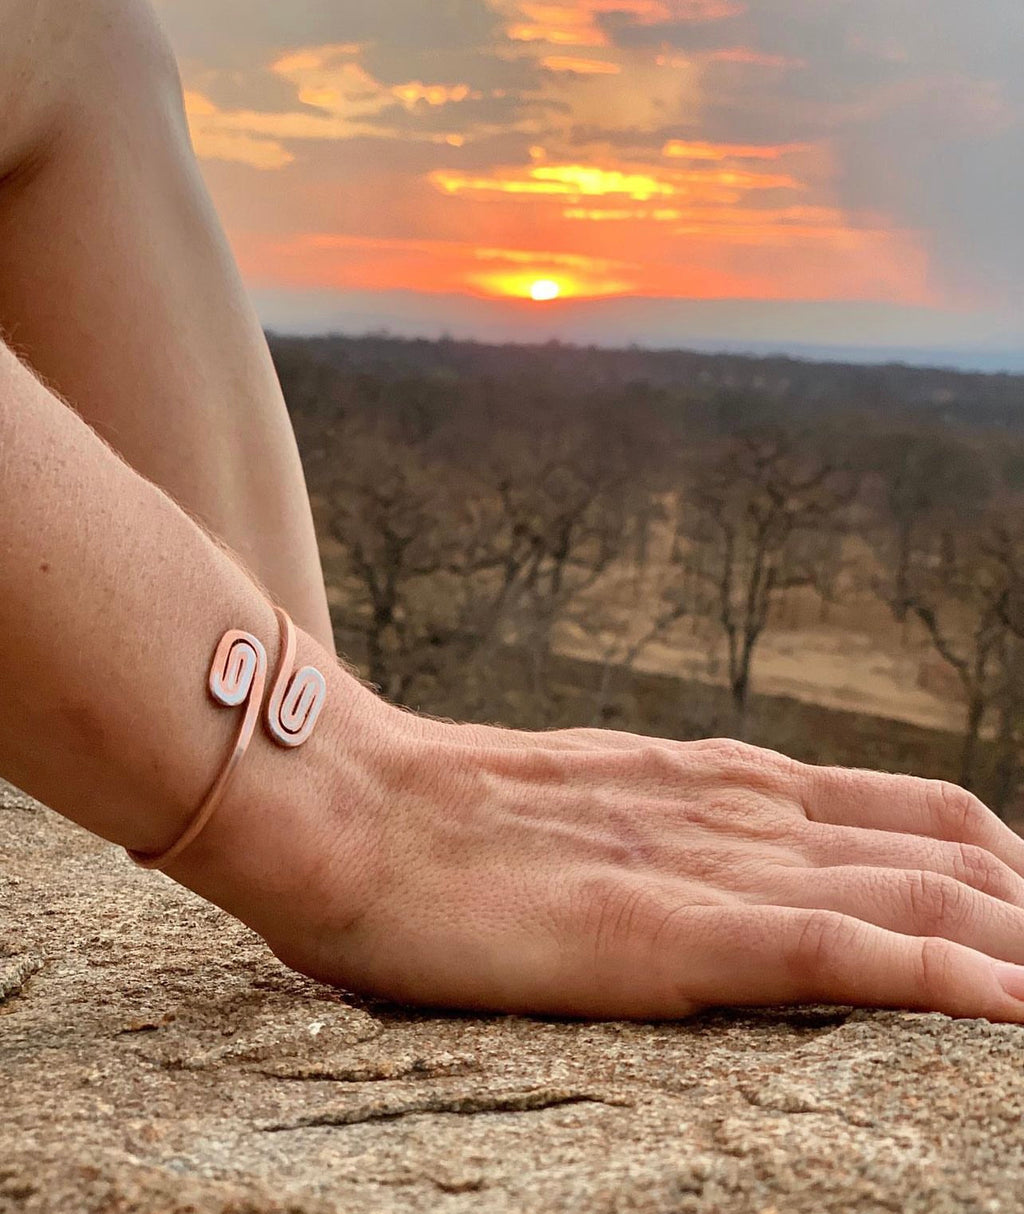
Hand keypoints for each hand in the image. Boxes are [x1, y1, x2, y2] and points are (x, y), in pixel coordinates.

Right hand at [177, 702, 1023, 1021]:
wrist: (355, 806)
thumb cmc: (447, 815)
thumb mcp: (596, 801)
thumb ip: (671, 825)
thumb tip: (716, 864)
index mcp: (726, 780)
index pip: (916, 808)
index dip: (1002, 859)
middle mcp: (746, 808)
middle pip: (951, 851)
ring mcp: (717, 863)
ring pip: (929, 895)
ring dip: (1017, 943)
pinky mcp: (674, 928)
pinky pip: (846, 951)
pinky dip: (947, 982)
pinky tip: (1012, 1015)